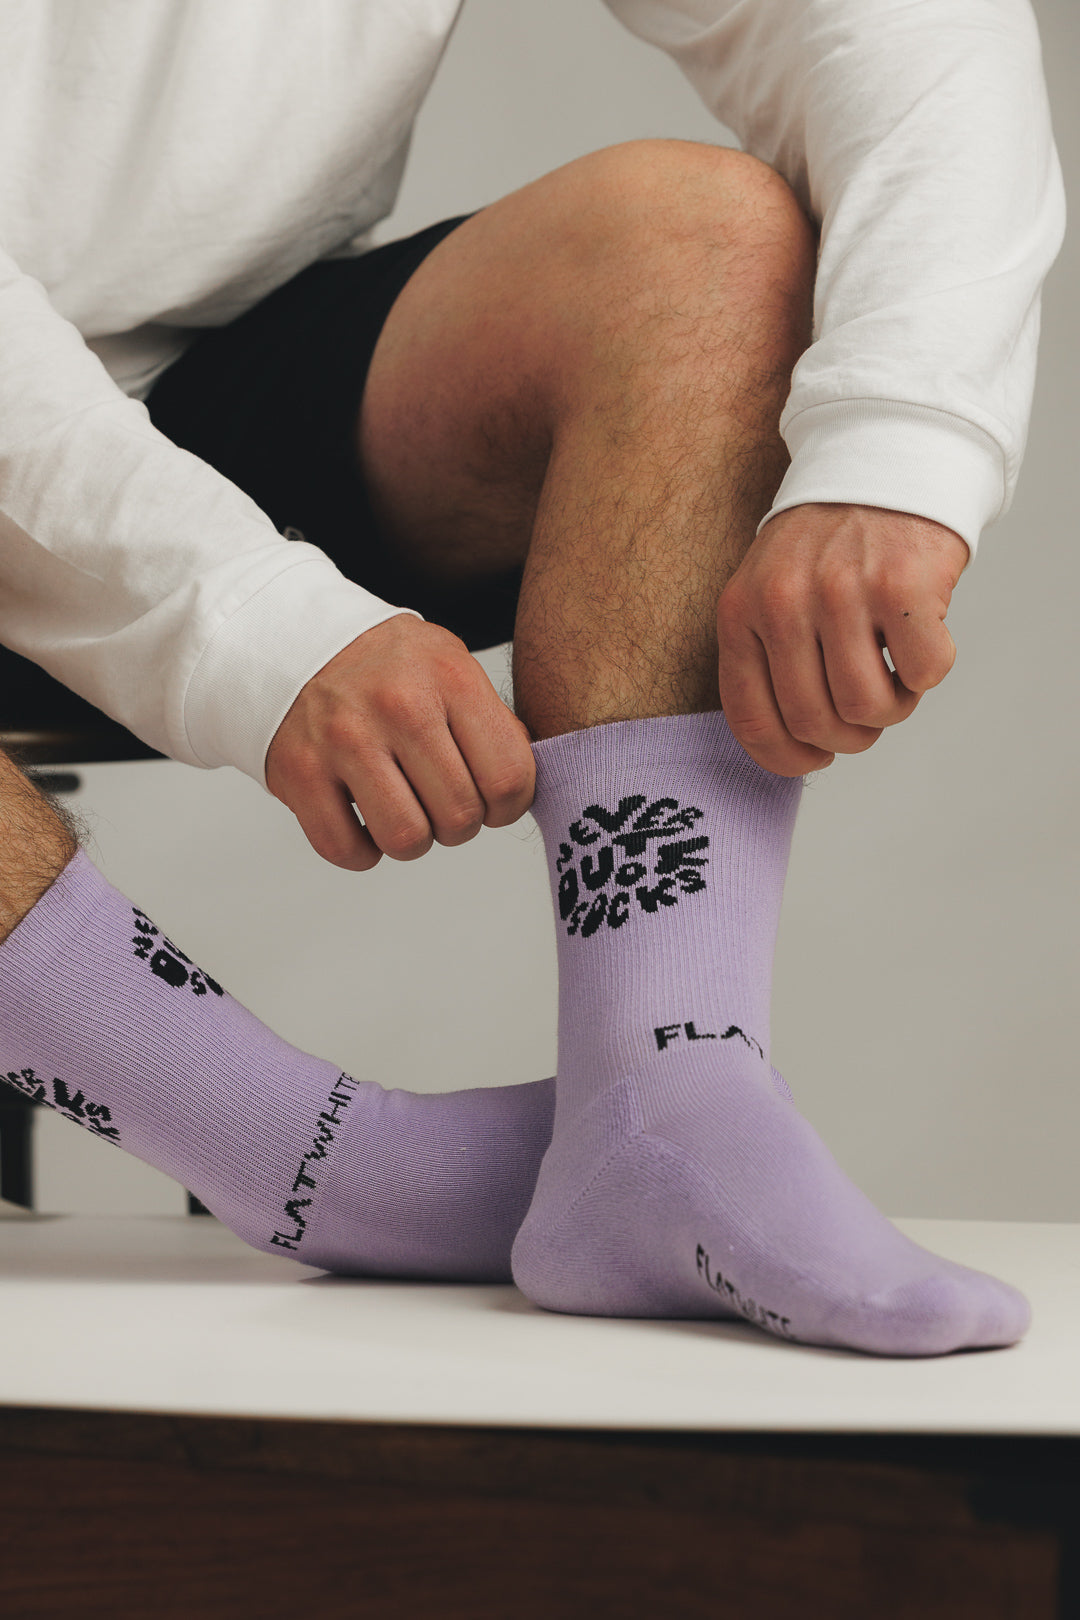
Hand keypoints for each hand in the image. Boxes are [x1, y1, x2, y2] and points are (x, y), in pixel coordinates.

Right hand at [265, 615, 535, 870]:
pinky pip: (348, 850)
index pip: (509, 777)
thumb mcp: (452, 667)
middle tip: (441, 802)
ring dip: (413, 840)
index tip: (490, 799)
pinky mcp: (300, 772)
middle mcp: (398, 705)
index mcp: (449, 677)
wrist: (293, 641)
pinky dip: (362, 850)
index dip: (507, 806)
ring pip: (407, 839)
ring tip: (404, 809)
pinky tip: (363, 818)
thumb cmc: (386, 667)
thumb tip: (524, 789)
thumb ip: (494, 724)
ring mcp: (344, 740)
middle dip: (459, 824)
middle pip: (460, 816)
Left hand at [715, 503, 969, 775]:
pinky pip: (924, 674)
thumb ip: (767, 659)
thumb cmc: (826, 546)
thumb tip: (792, 748)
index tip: (814, 758)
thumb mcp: (768, 592)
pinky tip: (920, 636)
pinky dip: (929, 670)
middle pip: (816, 723)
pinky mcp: (901, 583)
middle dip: (850, 737)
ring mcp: (841, 591)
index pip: (753, 721)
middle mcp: (783, 602)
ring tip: (894, 672)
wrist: (881, 461)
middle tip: (867, 711)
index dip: (789, 758)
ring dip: (892, 707)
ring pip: (869, 708)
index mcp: (741, 612)